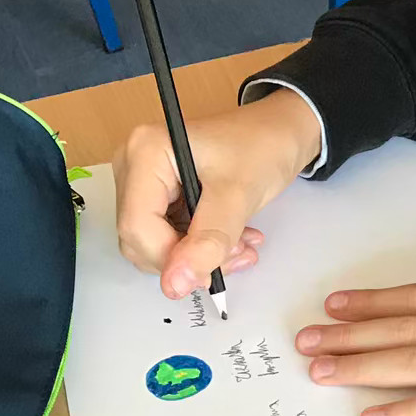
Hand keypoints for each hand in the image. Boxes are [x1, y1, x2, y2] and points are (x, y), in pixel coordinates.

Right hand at [114, 90, 322, 299]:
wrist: (281, 131)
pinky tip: (233, 240)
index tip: (210, 273)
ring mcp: (143, 180)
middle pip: (140, 238)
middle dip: (187, 257)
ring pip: (155, 242)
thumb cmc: (263, 146)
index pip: (137, 226)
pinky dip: (200, 246)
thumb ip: (207, 242)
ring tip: (241, 246)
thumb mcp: (239, 195)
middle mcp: (133, 164)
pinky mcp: (157, 194)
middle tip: (235, 253)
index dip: (170, 258)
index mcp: (146, 151)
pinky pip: (167, 235)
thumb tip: (175, 284)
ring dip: (199, 255)